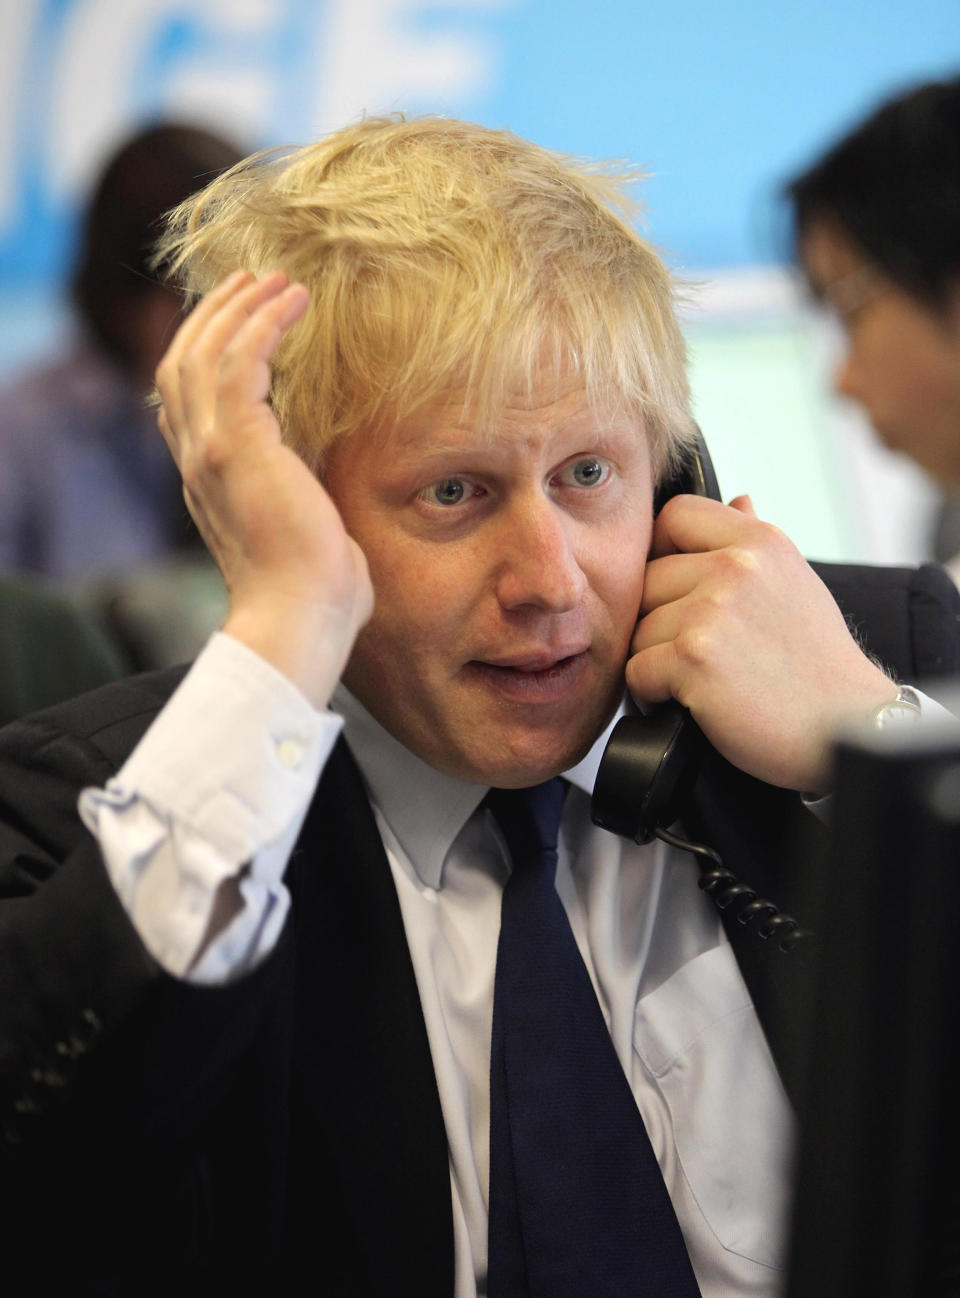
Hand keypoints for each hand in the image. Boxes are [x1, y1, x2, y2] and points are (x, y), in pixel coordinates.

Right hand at [155, 271, 372, 705]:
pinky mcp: (238, 443)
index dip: (205, 352)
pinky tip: (295, 301)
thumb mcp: (302, 536)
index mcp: (207, 482)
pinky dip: (264, 321)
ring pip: (204, 351)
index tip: (242, 322)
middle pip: (182, 363)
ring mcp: (211, 450)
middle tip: (254, 283)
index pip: (184, 401)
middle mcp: (197, 460)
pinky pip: (240, 358)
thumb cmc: (315, 593)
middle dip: (216, 316)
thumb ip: (298, 505)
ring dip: (240, 308)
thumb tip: (326, 507)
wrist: (301, 618)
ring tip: (278, 281)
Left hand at [625, 493, 894, 791]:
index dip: (663, 552)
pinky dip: (654, 696)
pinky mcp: (694, 657)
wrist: (848, 729)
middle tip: (699, 654)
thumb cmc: (818, 664)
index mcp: (760, 542)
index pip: (674, 515)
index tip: (677, 590)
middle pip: (646, 580)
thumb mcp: (796, 585)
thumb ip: (756, 541)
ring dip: (657, 663)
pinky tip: (692, 704)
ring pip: (638, 630)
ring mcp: (712, 610)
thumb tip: (738, 499)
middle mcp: (736, 567)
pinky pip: (637, 671)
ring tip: (703, 682)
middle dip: (660, 622)